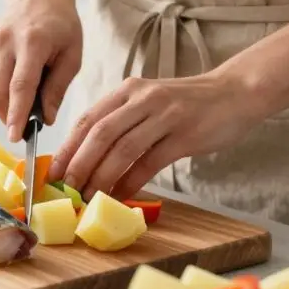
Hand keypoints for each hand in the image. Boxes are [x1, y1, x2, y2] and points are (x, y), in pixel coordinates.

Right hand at [0, 0, 82, 141]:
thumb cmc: (60, 26)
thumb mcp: (72, 55)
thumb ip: (58, 88)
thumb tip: (45, 119)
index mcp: (32, 42)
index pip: (20, 86)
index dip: (17, 115)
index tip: (16, 137)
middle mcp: (4, 42)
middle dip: (9, 117)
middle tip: (26, 127)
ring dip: (7, 104)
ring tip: (28, 92)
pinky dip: (1, 89)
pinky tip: (16, 76)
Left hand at [48, 71, 266, 200]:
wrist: (235, 93)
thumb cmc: (186, 103)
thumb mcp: (148, 102)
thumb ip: (121, 122)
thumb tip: (89, 158)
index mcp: (128, 91)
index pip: (87, 119)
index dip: (67, 147)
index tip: (53, 172)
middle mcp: (142, 99)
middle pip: (100, 134)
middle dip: (78, 165)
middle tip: (66, 189)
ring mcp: (165, 115)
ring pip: (123, 149)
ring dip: (102, 177)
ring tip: (88, 197)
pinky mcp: (185, 135)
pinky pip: (151, 162)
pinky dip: (132, 181)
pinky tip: (121, 196)